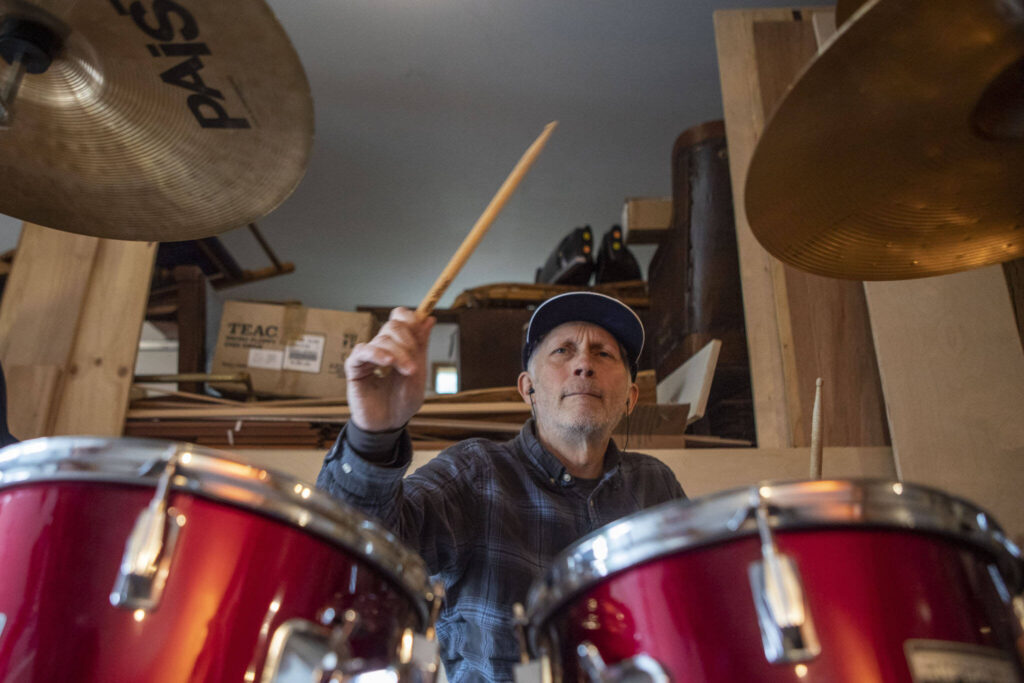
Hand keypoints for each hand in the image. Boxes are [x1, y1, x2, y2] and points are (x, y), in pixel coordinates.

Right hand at [345, 307, 434, 431]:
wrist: (390, 424)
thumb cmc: (403, 401)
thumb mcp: (418, 372)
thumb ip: (421, 345)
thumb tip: (429, 318)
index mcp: (397, 345)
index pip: (399, 318)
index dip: (410, 318)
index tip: (420, 328)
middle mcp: (381, 347)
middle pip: (392, 326)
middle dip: (408, 342)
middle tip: (415, 365)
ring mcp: (367, 356)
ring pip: (382, 339)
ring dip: (399, 353)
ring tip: (408, 371)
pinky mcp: (355, 368)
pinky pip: (363, 351)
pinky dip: (377, 353)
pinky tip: (387, 363)